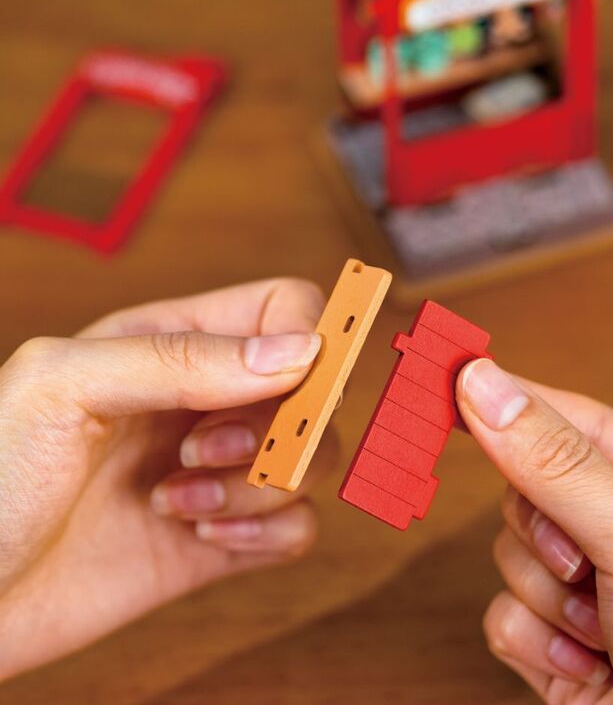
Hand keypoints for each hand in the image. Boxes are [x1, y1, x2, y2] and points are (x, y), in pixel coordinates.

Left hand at [0, 279, 336, 678]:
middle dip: (281, 425)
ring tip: (184, 498)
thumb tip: (298, 352)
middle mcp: (209, 401)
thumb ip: (181, 357)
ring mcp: (221, 469)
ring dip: (263, 484)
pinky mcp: (227, 535)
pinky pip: (298, 526)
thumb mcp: (64, 385)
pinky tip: (207, 535)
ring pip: (312, 459)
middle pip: (315, 388)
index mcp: (175, 342)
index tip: (299, 379)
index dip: (311, 336)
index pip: (284, 309)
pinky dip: (270, 532)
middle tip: (207, 449)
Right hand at [457, 358, 612, 704]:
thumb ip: (558, 463)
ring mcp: (594, 594)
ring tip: (604, 629)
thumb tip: (486, 386)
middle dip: (547, 532)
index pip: (579, 422)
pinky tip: (587, 666)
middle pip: (531, 489)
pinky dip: (535, 642)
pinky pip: (503, 614)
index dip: (519, 401)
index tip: (458, 377)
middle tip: (585, 560)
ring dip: (548, 596)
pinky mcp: (561, 646)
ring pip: (509, 553)